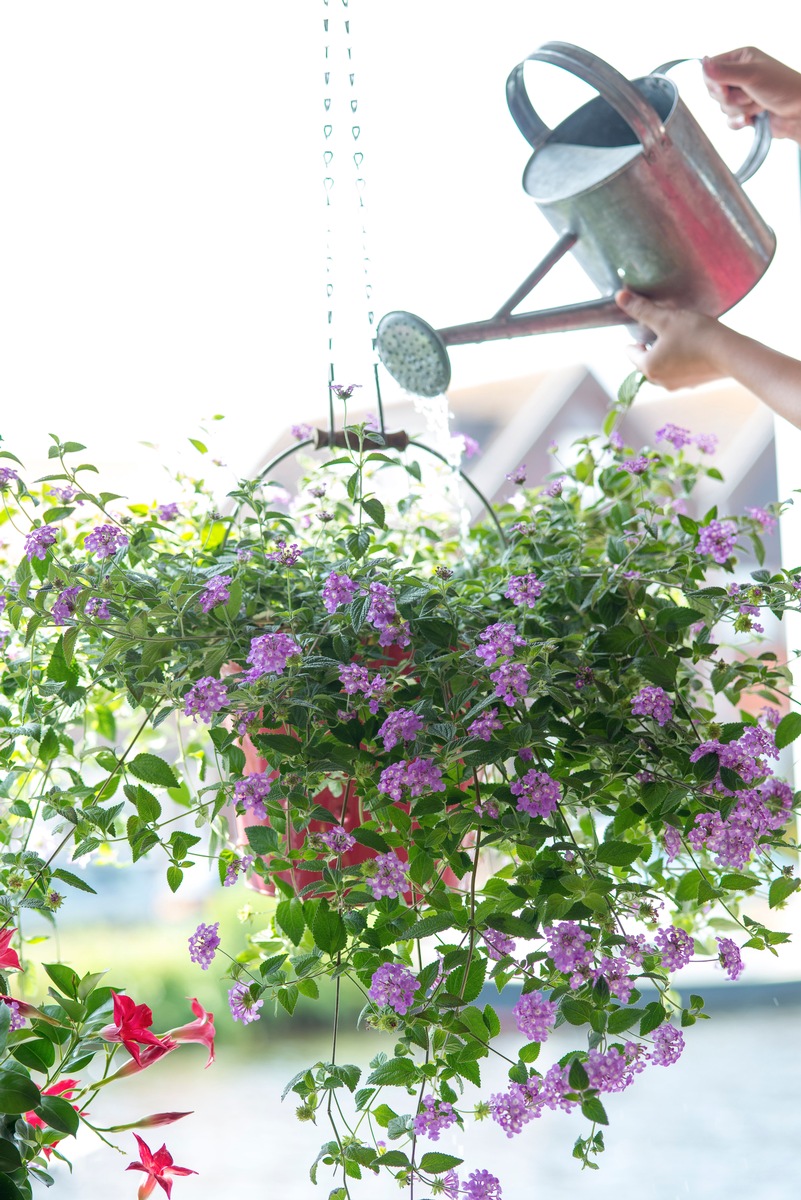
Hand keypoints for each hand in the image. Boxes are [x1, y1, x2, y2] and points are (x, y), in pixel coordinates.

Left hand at [614, 290, 728, 389]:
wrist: (731, 353)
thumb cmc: (696, 335)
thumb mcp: (666, 318)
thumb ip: (642, 309)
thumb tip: (620, 297)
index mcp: (648, 367)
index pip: (630, 353)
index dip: (634, 339)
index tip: (643, 329)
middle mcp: (660, 381)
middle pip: (646, 362)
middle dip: (650, 347)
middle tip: (658, 332)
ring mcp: (678, 385)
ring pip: (663, 368)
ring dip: (665, 354)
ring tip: (675, 338)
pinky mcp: (694, 384)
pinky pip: (680, 371)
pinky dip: (681, 360)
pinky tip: (691, 348)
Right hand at [702, 46, 800, 141]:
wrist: (798, 112)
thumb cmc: (780, 87)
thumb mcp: (751, 74)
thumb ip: (724, 71)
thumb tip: (702, 63)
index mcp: (740, 59)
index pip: (711, 70)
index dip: (714, 83)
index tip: (725, 88)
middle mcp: (738, 75)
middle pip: (714, 91)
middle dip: (731, 98)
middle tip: (749, 95)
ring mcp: (741, 95)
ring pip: (722, 107)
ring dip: (741, 110)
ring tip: (759, 104)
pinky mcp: (743, 113)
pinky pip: (728, 121)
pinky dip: (739, 122)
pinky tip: (752, 120)